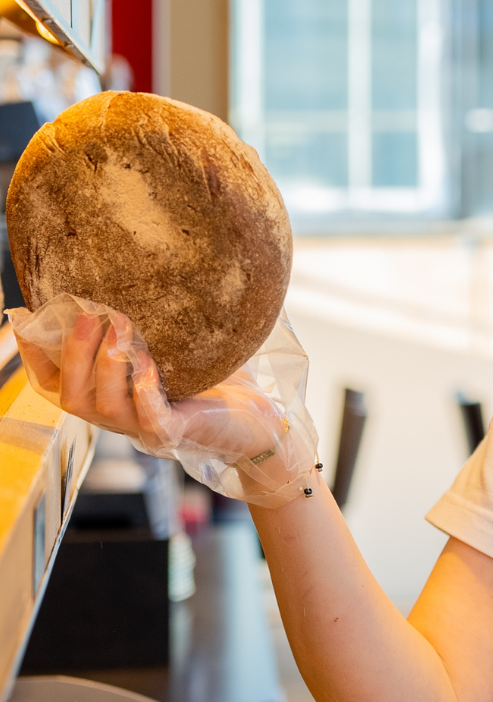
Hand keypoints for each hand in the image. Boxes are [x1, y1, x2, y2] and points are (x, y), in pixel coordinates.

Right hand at [10, 293, 319, 507]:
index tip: (25, 318)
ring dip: (107, 364)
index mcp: (107, 396)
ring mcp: (143, 428)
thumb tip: (125, 267)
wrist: (257, 417)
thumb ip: (143, 321)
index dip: (36, 354)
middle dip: (74, 352)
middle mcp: (117, 416)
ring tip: (120, 324)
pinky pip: (150, 418)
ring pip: (104, 406)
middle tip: (86, 313)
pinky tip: (147, 365)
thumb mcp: (170, 345)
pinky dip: (144, 391)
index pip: (56, 383)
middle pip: (72, 396)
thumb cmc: (211, 379)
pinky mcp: (174, 434)